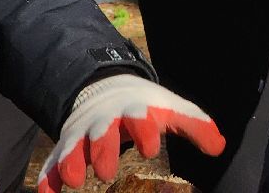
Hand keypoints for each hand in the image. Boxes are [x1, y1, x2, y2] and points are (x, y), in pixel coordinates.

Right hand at [36, 74, 224, 192]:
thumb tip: (219, 146)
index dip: (145, 130)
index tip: (152, 147)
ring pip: (74, 147)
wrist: (107, 88)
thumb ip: (195, 126)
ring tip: (76, 180)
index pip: (140, 117)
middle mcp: (106, 120)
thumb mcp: (171, 109)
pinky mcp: (66, 147)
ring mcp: (82, 133)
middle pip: (102, 133)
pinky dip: (49, 177)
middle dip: (104, 150)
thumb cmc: (146, 106)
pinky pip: (53, 162)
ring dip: (73, 162)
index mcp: (134, 109)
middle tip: (108, 171)